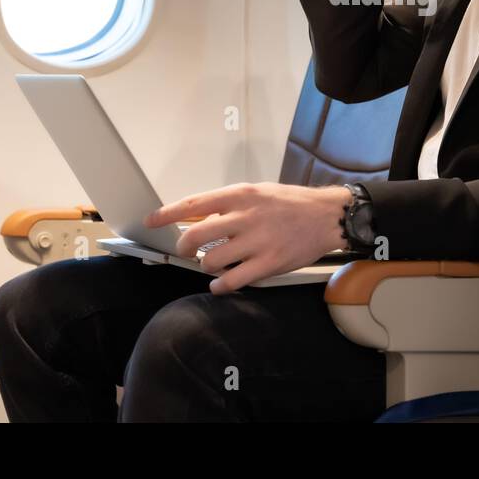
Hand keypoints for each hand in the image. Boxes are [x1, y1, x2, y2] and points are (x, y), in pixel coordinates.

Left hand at [144, 182, 351, 293]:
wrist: (326, 216)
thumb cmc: (290, 203)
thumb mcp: (257, 192)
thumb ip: (228, 204)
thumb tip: (197, 218)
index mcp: (241, 194)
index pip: (194, 203)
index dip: (168, 214)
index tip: (151, 221)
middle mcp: (246, 217)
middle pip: (196, 236)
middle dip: (184, 247)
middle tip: (187, 250)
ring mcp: (257, 242)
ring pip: (211, 261)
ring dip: (206, 265)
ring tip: (214, 263)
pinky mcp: (269, 264)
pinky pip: (232, 281)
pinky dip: (219, 286)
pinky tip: (220, 284)